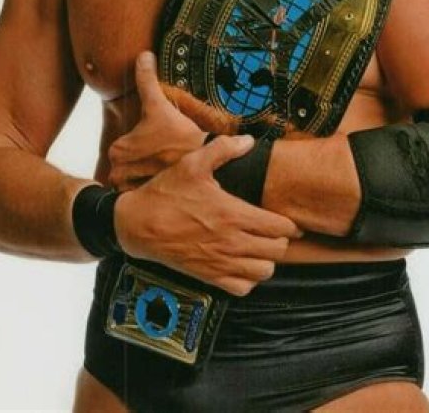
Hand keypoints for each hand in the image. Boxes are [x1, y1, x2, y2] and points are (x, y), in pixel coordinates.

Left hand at [108, 52, 208, 189]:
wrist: (208, 166)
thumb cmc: (183, 137)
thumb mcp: (161, 105)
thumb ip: (147, 80)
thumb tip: (142, 55)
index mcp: (117, 150)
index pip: (124, 145)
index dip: (144, 143)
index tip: (160, 144)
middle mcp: (118, 173)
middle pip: (129, 165)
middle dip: (146, 162)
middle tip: (168, 157)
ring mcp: (130, 192)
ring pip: (136, 181)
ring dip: (149, 178)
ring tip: (170, 170)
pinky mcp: (145, 205)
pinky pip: (144, 198)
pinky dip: (153, 193)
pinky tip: (170, 184)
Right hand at [114, 133, 302, 295]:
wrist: (137, 224)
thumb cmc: (166, 192)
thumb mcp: (193, 163)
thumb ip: (223, 149)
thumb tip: (248, 141)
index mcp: (233, 214)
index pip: (280, 228)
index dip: (290, 225)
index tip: (290, 221)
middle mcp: (231, 242)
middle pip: (278, 251)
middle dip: (281, 241)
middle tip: (274, 232)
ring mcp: (220, 263)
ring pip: (264, 272)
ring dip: (267, 260)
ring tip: (260, 248)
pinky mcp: (208, 277)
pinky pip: (242, 288)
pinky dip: (248, 279)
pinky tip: (242, 264)